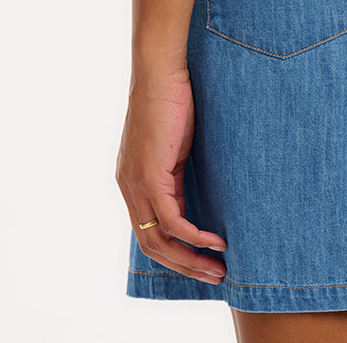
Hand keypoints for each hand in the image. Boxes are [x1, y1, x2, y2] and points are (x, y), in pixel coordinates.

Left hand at [116, 63, 226, 284]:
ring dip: (190, 259)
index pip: (150, 231)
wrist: (160, 69)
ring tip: (218, 269)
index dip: (176, 252)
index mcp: (132, 180)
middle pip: (152, 245)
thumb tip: (194, 192)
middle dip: (184, 266)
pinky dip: (194, 236)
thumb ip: (176, 172)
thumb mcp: (174, 144)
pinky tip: (215, 242)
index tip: (203, 262)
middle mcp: (128, 186)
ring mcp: (136, 181)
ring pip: (159, 239)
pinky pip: (171, 220)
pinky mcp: (150, 173)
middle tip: (215, 276)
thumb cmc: (171, 97)